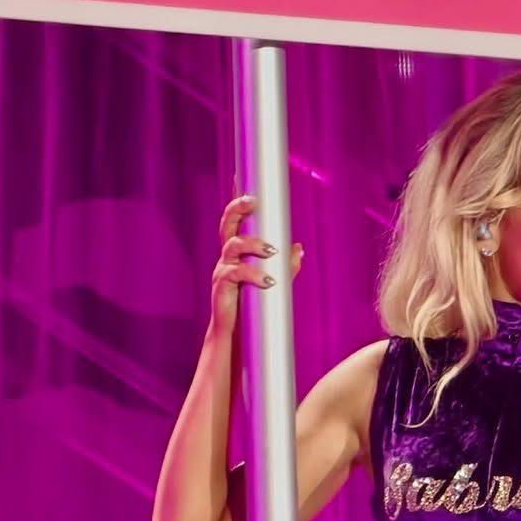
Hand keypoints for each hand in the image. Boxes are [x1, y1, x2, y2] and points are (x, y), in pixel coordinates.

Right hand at [210, 194, 303, 335]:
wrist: (237, 334)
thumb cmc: (253, 304)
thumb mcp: (274, 280)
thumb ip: (286, 264)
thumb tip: (298, 247)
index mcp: (238, 251)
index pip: (236, 221)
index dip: (239, 202)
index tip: (245, 185)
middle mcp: (228, 255)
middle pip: (228, 224)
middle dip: (238, 208)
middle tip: (252, 200)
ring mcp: (223, 268)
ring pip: (234, 244)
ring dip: (254, 244)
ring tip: (272, 251)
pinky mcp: (221, 284)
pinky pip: (236, 272)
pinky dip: (254, 274)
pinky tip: (268, 280)